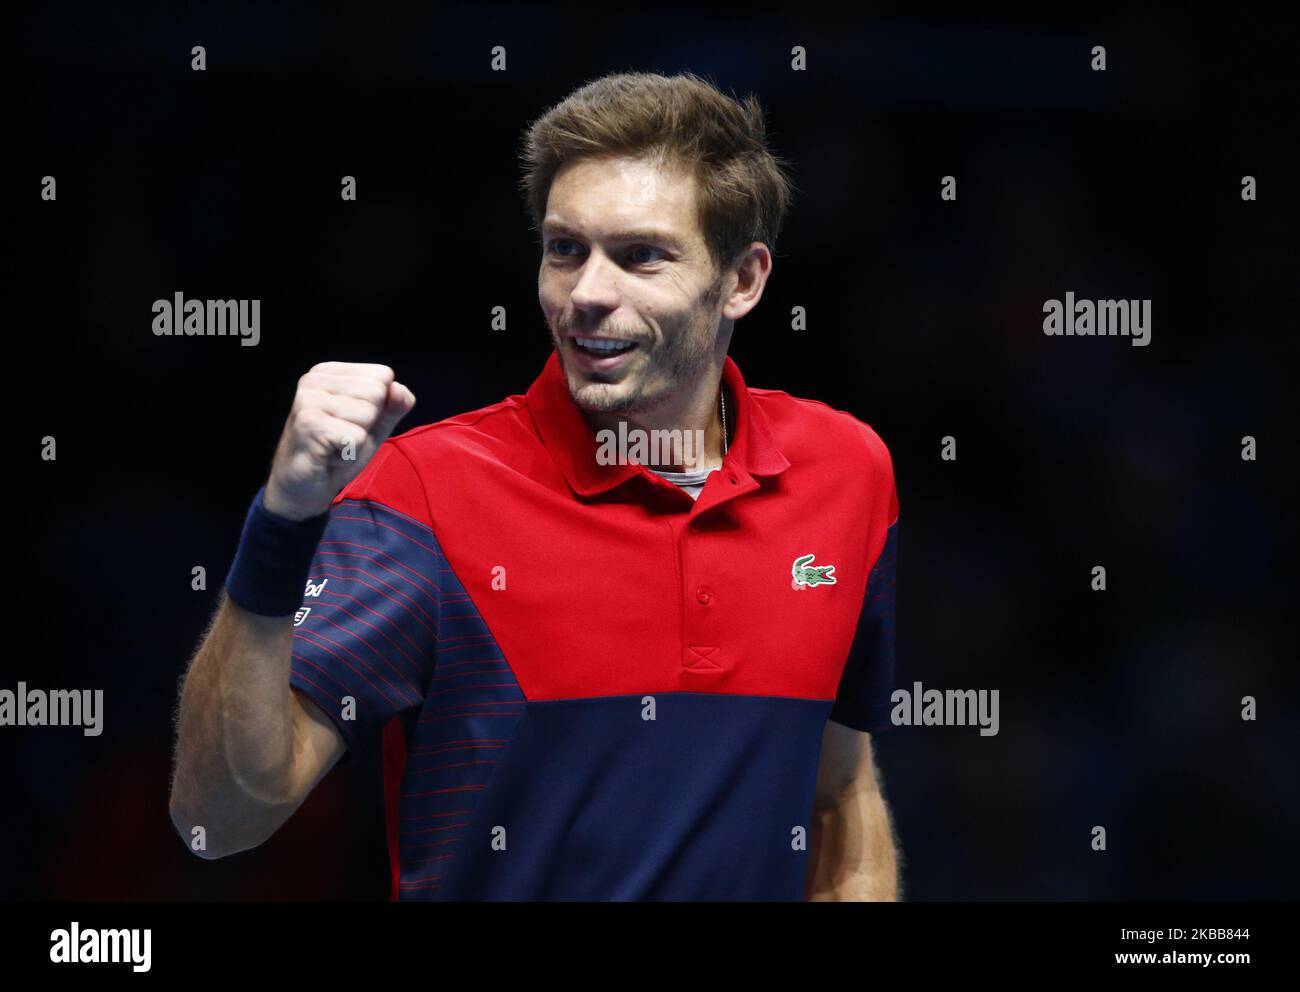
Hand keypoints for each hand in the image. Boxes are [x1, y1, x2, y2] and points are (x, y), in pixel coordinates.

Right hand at [262, 362, 415, 520]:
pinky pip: (357, 437)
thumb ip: (393, 406)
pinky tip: (329, 456)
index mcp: (330, 372)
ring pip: (368, 415)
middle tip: (342, 437)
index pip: (383, 375)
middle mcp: (314, 380)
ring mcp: (309, 400)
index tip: (352, 422)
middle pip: (377, 393)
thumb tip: (399, 389)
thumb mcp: (373, 426)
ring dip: (358, 441)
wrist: (303, 488)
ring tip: (335, 445)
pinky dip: (349, 454)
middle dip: (368, 424)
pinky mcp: (309, 424)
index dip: (378, 407)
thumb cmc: (337, 452)